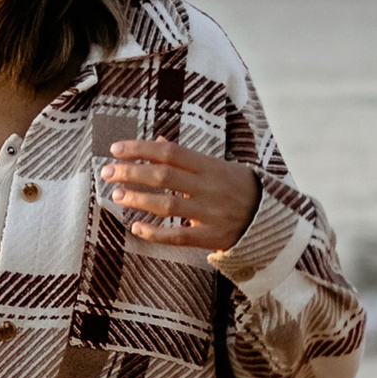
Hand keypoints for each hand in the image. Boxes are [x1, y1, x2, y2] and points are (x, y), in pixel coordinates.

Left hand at [103, 139, 259, 252]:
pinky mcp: (211, 237)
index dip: (141, 149)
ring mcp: (210, 213)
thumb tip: (158, 140)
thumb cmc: (237, 186)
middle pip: (163, 176)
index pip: (170, 152)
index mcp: (209, 165)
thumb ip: (187, 157)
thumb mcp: (217, 165)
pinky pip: (178, 236)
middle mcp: (209, 187)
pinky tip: (136, 226)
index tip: (116, 149)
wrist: (269, 217)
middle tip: (107, 171)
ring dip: (138, 199)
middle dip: (131, 172)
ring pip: (168, 205)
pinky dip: (155, 232)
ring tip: (116, 194)